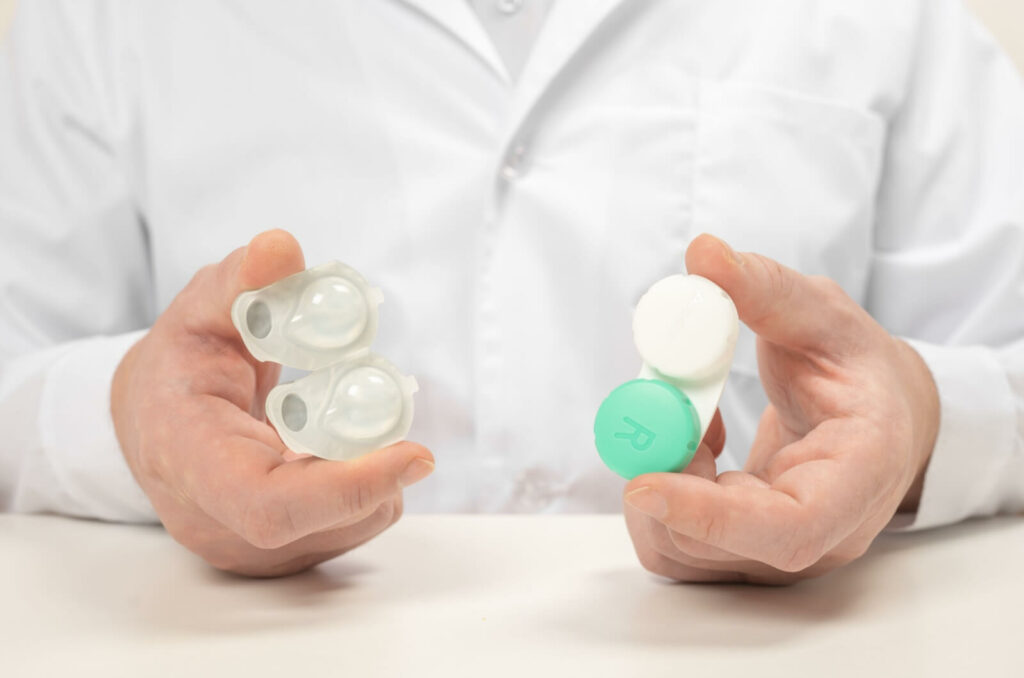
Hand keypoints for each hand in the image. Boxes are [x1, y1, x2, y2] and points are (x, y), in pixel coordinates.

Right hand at [111, 230, 434, 576]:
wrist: (150, 424)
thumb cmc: (179, 365)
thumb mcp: (200, 311)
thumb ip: (240, 281)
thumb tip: (281, 248)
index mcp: (190, 461)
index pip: (271, 503)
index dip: (349, 486)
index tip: (414, 452)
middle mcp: (212, 522)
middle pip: (323, 521)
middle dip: (376, 467)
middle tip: (391, 411)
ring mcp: (241, 549)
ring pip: (347, 530)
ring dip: (374, 478)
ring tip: (352, 422)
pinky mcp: (270, 557)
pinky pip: (344, 532)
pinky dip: (362, 491)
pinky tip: (340, 451)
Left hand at [623, 234, 938, 583]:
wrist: (883, 416)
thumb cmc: (858, 366)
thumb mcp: (823, 314)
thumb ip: (765, 289)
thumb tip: (703, 254)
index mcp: (860, 476)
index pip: (789, 528)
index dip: (710, 515)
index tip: (642, 482)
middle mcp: (826, 535)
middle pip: (721, 547)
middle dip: (666, 477)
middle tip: (662, 404)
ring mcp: (786, 555)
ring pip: (687, 555)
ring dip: (660, 486)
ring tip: (696, 421)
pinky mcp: (749, 553)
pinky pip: (680, 547)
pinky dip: (662, 499)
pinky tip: (694, 449)